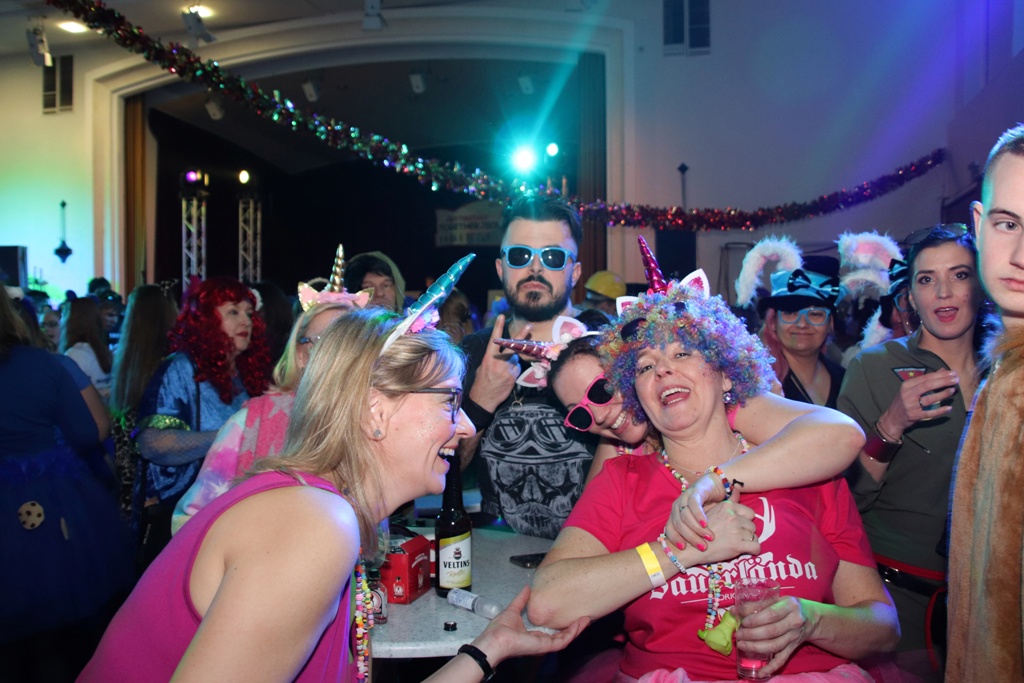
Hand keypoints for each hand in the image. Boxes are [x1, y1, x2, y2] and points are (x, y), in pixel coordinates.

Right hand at [467, 315, 528, 411]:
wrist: (484, 399)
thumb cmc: (481, 381)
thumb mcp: (483, 366)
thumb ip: (493, 357)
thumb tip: (501, 352)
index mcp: (489, 357)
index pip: (495, 339)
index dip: (498, 327)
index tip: (502, 316)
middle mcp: (499, 361)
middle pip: (513, 345)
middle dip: (522, 334)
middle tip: (530, 325)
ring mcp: (508, 369)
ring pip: (515, 359)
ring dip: (512, 361)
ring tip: (503, 371)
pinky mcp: (514, 376)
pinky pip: (517, 368)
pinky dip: (513, 370)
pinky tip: (506, 377)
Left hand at [472, 586, 589, 664]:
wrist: (495, 639)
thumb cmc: (499, 629)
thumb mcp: (513, 609)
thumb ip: (521, 600)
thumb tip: (527, 588)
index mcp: (534, 634)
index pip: (553, 629)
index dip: (563, 621)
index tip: (571, 611)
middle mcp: (541, 640)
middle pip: (563, 634)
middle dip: (574, 625)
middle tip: (584, 615)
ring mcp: (544, 644)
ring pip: (566, 638)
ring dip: (577, 629)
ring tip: (587, 619)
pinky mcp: (545, 646)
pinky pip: (563, 641)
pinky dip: (572, 633)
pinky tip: (579, 624)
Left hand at [665, 472, 725, 548]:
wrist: (715, 484)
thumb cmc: (708, 507)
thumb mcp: (701, 522)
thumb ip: (696, 533)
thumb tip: (695, 552)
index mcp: (675, 515)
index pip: (669, 529)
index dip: (674, 539)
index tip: (684, 549)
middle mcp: (677, 506)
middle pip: (678, 525)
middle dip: (690, 538)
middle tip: (703, 547)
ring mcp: (684, 498)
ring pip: (685, 516)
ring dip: (696, 529)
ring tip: (709, 537)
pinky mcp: (694, 492)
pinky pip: (694, 505)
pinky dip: (699, 516)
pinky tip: (706, 523)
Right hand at [666, 487, 758, 560]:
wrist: (690, 548)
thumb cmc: (699, 530)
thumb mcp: (711, 511)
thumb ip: (727, 502)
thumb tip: (737, 489)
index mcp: (727, 507)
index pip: (749, 513)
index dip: (745, 521)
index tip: (738, 526)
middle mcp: (732, 516)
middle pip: (752, 525)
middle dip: (746, 532)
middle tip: (737, 537)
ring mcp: (735, 530)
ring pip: (754, 536)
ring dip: (748, 541)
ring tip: (739, 544)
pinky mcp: (737, 545)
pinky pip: (756, 547)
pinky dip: (754, 550)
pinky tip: (748, 551)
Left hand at [732, 596, 815, 676]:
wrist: (812, 618)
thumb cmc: (789, 607)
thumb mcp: (777, 600)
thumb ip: (756, 604)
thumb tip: (734, 610)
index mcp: (790, 606)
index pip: (771, 614)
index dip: (755, 620)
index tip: (743, 622)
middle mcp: (794, 622)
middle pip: (771, 631)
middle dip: (751, 635)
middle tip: (739, 635)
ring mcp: (794, 637)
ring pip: (774, 646)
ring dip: (756, 647)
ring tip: (742, 645)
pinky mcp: (793, 648)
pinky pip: (782, 660)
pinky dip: (771, 668)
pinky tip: (760, 672)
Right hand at [879, 369, 957, 436]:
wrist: (893, 418)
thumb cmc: (904, 401)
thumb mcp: (911, 388)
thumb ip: (927, 379)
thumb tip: (942, 370)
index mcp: (907, 385)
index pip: (926, 378)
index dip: (940, 375)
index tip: (952, 373)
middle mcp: (908, 394)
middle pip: (928, 386)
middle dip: (943, 382)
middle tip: (956, 379)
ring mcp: (911, 405)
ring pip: (930, 399)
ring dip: (943, 394)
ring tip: (953, 390)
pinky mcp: (915, 415)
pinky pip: (930, 413)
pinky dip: (940, 410)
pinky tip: (949, 408)